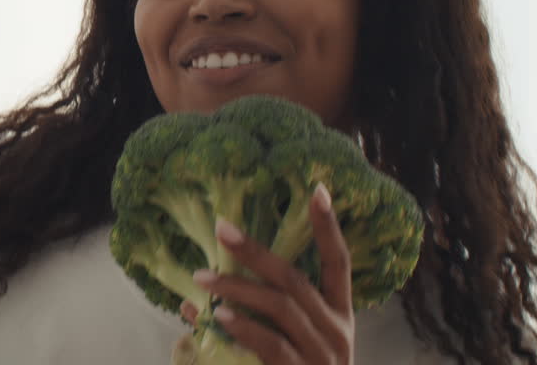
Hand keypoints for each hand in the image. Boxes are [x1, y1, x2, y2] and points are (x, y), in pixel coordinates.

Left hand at [192, 183, 354, 364]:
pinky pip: (274, 346)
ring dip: (239, 288)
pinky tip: (219, 317)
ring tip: (204, 277)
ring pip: (282, 308)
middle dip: (257, 252)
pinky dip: (245, 329)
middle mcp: (338, 332)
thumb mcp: (286, 346)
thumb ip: (251, 319)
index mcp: (339, 316)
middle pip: (297, 281)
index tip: (319, 189)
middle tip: (222, 229)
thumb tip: (197, 298)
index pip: (339, 263)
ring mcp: (325, 356)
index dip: (330, 227)